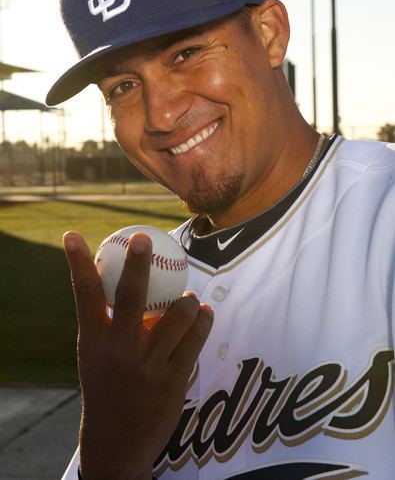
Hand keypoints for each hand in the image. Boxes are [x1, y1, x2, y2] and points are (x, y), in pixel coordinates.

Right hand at [63, 231, 212, 479]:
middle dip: (137, 263)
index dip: (77, 262)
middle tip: (144, 238)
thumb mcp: (95, 354)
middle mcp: (118, 351)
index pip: (84, 295)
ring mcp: (147, 367)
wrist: (116, 443)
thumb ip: (107, 321)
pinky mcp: (174, 381)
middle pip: (130, 297)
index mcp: (93, 342)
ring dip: (187, 299)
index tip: (72, 234)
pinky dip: (203, 318)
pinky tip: (203, 313)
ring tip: (188, 298)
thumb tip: (125, 276)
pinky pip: (196, 337)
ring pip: (178, 315)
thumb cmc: (105, 385)